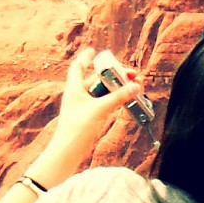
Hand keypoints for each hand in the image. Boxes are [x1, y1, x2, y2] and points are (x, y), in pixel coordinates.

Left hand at [28, 49, 124, 186]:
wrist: (68, 152)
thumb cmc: (77, 128)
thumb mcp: (100, 109)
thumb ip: (118, 97)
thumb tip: (136, 86)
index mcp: (74, 87)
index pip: (78, 66)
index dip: (86, 57)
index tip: (94, 50)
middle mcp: (78, 94)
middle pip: (97, 78)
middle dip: (115, 75)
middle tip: (133, 74)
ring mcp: (84, 106)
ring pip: (103, 91)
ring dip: (117, 88)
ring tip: (135, 86)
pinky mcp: (89, 117)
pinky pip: (104, 103)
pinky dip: (115, 99)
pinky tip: (127, 99)